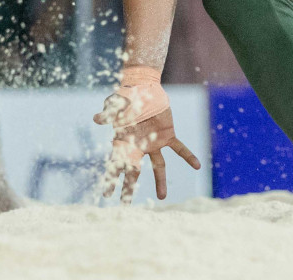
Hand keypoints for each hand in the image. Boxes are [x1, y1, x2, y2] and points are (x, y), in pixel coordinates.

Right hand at [94, 86, 200, 202]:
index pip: (115, 164)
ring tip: (162, 197)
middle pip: (133, 172)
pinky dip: (187, 156)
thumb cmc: (126, 96)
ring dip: (160, 181)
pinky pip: (178, 148)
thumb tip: (96, 119)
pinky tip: (197, 166)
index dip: (111, 179)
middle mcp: (139, 146)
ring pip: (158, 166)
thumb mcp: (115, 104)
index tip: (106, 195)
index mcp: (124, 142)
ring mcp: (153, 143)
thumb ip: (107, 112)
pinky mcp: (167, 135)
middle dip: (129, 189)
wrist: (144, 87)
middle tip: (125, 205)